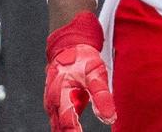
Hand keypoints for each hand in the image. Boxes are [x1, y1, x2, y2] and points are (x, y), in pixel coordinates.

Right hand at [43, 11, 116, 131]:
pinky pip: (59, 116)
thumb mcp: (96, 74)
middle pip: (58, 126)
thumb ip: (102, 97)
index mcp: (60, 93)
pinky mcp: (58, 97)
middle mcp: (52, 98)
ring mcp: (53, 98)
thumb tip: (109, 119)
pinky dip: (65, 125)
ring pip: (56, 122)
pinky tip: (73, 129)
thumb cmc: (82, 55)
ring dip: (64, 130)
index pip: (67, 123)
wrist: (69, 38)